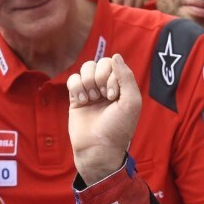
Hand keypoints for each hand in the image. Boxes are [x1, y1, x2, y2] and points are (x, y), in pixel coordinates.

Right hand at [67, 55, 142, 184]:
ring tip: (91, 99)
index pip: (114, 64)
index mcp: (122, 87)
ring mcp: (91, 92)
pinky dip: (76, 87)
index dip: (111, 76)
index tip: (113, 96)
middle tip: (102, 97)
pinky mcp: (76, 98)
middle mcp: (106, 87)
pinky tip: (81, 101)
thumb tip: (116, 56)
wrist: (98, 148)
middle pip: (99, 63)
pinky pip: (73, 79)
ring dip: (87, 81)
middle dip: (99, 77)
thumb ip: (127, 77)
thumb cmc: (118, 128)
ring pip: (85, 68)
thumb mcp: (131, 102)